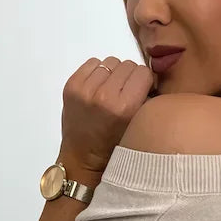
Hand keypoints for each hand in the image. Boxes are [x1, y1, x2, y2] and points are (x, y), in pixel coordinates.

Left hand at [59, 55, 155, 176]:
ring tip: (110, 91)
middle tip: (124, 94)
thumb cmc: (114, 147)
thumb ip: (146, 100)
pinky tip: (98, 88)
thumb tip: (148, 79)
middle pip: (127, 64)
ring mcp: (84, 89)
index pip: (143, 73)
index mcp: (124, 108)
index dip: (144, 82)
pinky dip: (98, 72)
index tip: (141, 92)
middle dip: (129, 78)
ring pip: (110, 62)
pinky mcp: (71, 86)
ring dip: (113, 74)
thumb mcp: (138, 126)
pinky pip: (92, 63)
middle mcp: (103, 95)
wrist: (83, 159)